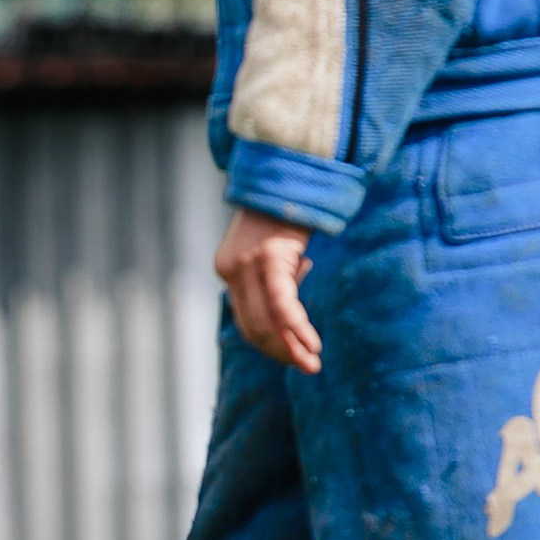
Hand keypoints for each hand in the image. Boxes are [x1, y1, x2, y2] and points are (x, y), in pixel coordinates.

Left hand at [214, 206, 320, 372]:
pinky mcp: (269, 259)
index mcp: (227, 269)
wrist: (291, 172)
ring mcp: (247, 264)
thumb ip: (274, 277)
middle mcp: (231, 269)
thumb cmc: (286, 212)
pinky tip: (312, 344)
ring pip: (266, 322)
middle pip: (253, 327)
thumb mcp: (272, 249)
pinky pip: (282, 305)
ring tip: (312, 363)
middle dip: (280, 352)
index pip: (245, 319)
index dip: (270, 343)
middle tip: (307, 367)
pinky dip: (297, 329)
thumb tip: (290, 308)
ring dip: (291, 347)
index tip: (292, 355)